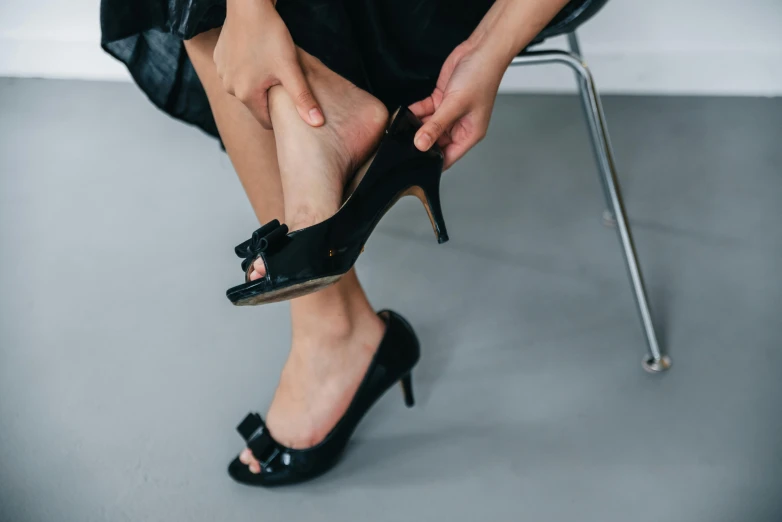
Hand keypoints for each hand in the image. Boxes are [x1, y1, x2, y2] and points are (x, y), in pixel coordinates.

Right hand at [214, 0, 322, 128]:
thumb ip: (303, 98)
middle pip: (255, 103)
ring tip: (270, 65)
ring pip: (245, 87)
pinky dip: (247, 69)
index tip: (290, 103)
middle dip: (270, 96)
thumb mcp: (290, 69)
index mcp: (246, 95)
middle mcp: (229, 87)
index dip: (280, 115)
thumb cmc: (270, 35)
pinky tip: (257, 55)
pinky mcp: (219, 59)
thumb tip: (317, 123)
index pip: (266, 120)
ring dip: (258, 82)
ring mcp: (222, 73)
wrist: (249, 5)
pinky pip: (236, 72)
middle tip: (283, 79)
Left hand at [409, 40, 506, 169]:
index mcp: (469, 133)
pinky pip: (425, 111)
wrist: (481, 49)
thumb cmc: (481, 77)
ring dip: (415, 127)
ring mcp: (449, 113)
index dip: (431, 162)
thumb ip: (436, 126)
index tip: (413, 163)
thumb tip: (420, 145)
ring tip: (401, 128)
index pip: (448, 157)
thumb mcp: (455, 105)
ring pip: (428, 126)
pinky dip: (415, 112)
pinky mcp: (441, 100)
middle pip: (435, 143)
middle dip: (420, 142)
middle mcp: (459, 126)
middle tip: (403, 143)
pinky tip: (405, 114)